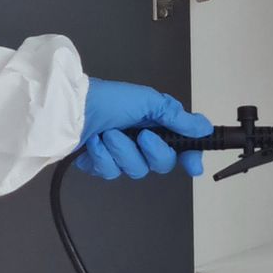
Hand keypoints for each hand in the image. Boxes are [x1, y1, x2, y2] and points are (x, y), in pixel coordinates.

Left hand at [76, 79, 212, 180]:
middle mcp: (140, 140)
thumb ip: (177, 118)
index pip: (181, 147)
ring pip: (136, 170)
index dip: (190, 157)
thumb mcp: (148, 101)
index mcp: (155, 124)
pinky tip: (94, 144)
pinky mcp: (101, 165)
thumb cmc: (107, 99)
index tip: (193, 165)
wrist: (69, 109)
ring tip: (107, 134)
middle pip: (161, 163)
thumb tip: (204, 128)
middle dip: (151, 150)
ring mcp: (121, 155)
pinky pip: (110, 173)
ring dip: (121, 151)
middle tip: (140, 135)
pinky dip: (102, 157)